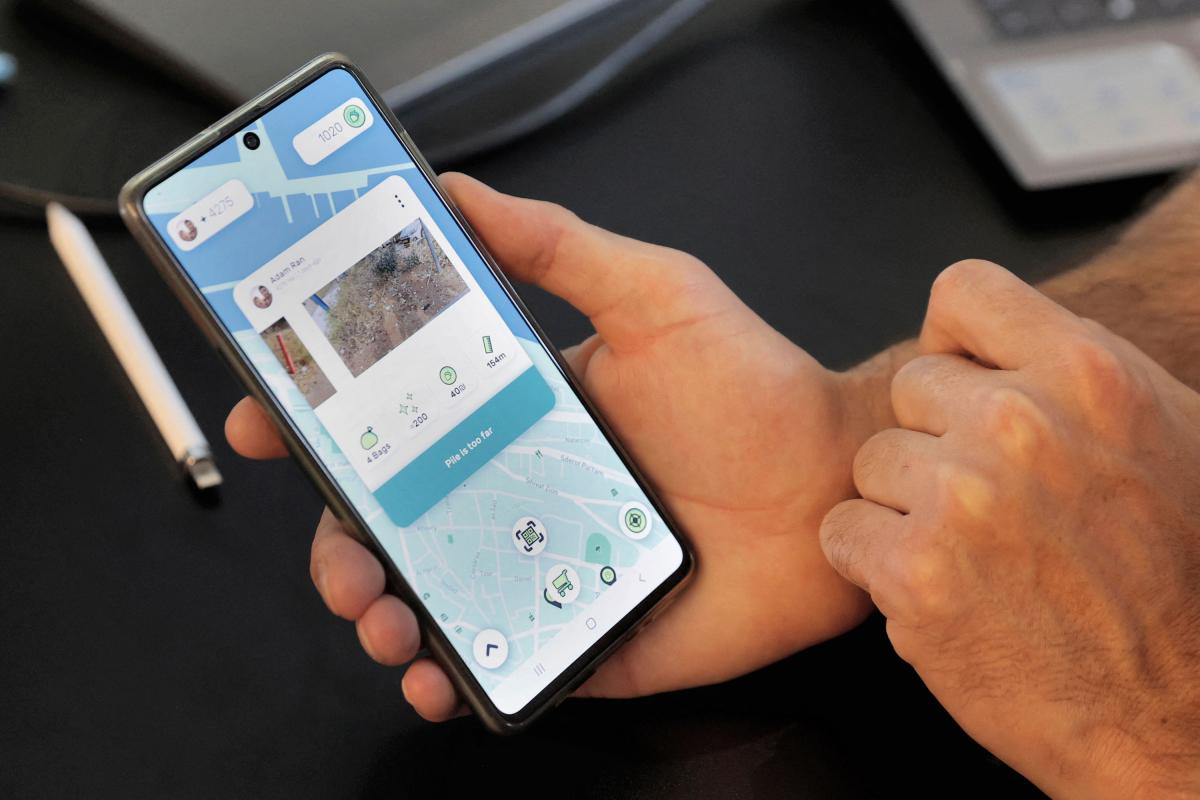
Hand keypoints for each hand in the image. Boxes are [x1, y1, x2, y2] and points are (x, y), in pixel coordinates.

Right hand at [227, 172, 890, 720]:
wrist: (835, 487)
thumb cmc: (754, 390)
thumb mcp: (654, 296)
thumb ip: (558, 247)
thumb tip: (460, 193)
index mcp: (517, 415)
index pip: (396, 421)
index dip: (321, 423)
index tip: (271, 418)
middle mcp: (519, 491)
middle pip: (392, 522)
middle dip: (340, 546)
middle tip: (343, 561)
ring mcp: (544, 567)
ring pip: (427, 597)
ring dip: (381, 615)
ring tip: (385, 624)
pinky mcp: (581, 634)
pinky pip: (499, 663)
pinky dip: (452, 679)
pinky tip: (438, 679)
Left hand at [820, 261, 1199, 796]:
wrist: (1178, 715)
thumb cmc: (1179, 577)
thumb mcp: (1166, 437)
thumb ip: (1077, 375)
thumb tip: (1000, 337)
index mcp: (1089, 374)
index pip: (964, 290)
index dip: (954, 340)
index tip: (965, 381)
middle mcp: (1020, 424)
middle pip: (911, 386)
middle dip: (938, 439)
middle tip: (990, 500)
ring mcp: (962, 499)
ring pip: (873, 462)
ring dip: (906, 507)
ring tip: (976, 553)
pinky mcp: (915, 574)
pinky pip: (843, 530)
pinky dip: (874, 563)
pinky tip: (937, 590)